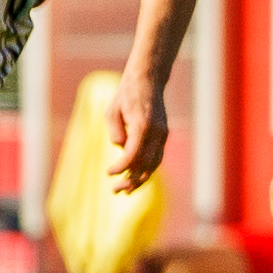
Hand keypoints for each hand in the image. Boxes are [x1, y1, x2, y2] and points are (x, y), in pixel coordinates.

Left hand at [106, 76, 170, 194]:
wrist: (148, 81)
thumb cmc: (126, 95)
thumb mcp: (112, 111)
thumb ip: (115, 132)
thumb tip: (121, 149)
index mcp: (143, 126)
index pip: (133, 155)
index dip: (121, 168)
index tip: (108, 173)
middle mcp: (157, 132)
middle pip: (146, 165)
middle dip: (130, 180)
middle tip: (115, 190)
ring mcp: (163, 135)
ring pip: (154, 165)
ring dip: (140, 180)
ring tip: (125, 191)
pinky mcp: (163, 136)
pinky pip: (156, 158)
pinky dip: (147, 171)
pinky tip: (135, 179)